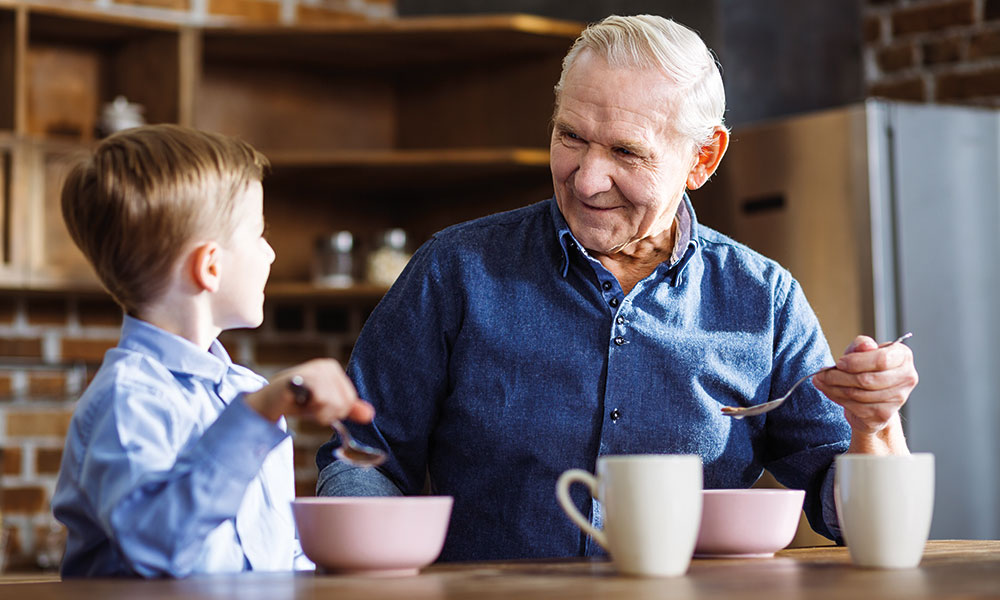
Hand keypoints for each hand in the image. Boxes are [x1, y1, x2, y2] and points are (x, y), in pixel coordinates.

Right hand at [244, 358, 374, 424]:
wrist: (266, 402)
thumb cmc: (295, 401)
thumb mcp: (325, 405)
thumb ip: (347, 409)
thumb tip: (370, 415)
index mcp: (332, 369)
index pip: (349, 399)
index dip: (335, 410)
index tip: (316, 406)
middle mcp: (325, 366)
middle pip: (344, 403)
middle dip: (327, 413)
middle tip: (308, 406)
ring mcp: (314, 370)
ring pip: (335, 403)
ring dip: (319, 413)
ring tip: (304, 404)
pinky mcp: (304, 378)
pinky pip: (322, 399)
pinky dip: (312, 410)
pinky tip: (299, 403)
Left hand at [812, 335, 917, 437]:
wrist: (870, 397)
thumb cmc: (865, 369)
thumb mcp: (860, 352)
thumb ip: (861, 344)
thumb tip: (866, 345)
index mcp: (903, 356)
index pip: (881, 360)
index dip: (856, 362)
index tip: (839, 363)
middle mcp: (907, 377)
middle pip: (867, 379)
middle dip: (839, 376)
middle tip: (822, 373)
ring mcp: (898, 398)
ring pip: (859, 394)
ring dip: (833, 387)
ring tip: (821, 381)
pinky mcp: (885, 414)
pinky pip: (856, 407)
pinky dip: (837, 398)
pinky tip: (829, 391)